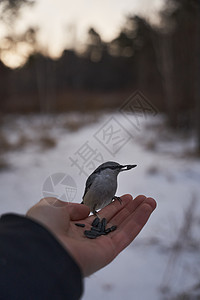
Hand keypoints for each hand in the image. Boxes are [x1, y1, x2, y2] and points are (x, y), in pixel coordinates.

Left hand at [26, 194, 155, 276]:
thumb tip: (85, 209)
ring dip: (138, 213)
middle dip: (129, 209)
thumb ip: (69, 206)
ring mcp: (99, 245)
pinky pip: (127, 234)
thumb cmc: (43, 226)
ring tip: (150, 200)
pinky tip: (148, 208)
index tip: (126, 197)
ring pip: (124, 227)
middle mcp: (88, 237)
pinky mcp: (108, 252)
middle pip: (115, 221)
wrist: (41, 247)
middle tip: (142, 197)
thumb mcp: (52, 206)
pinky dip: (139, 220)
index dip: (114, 206)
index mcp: (75, 227)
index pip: (100, 216)